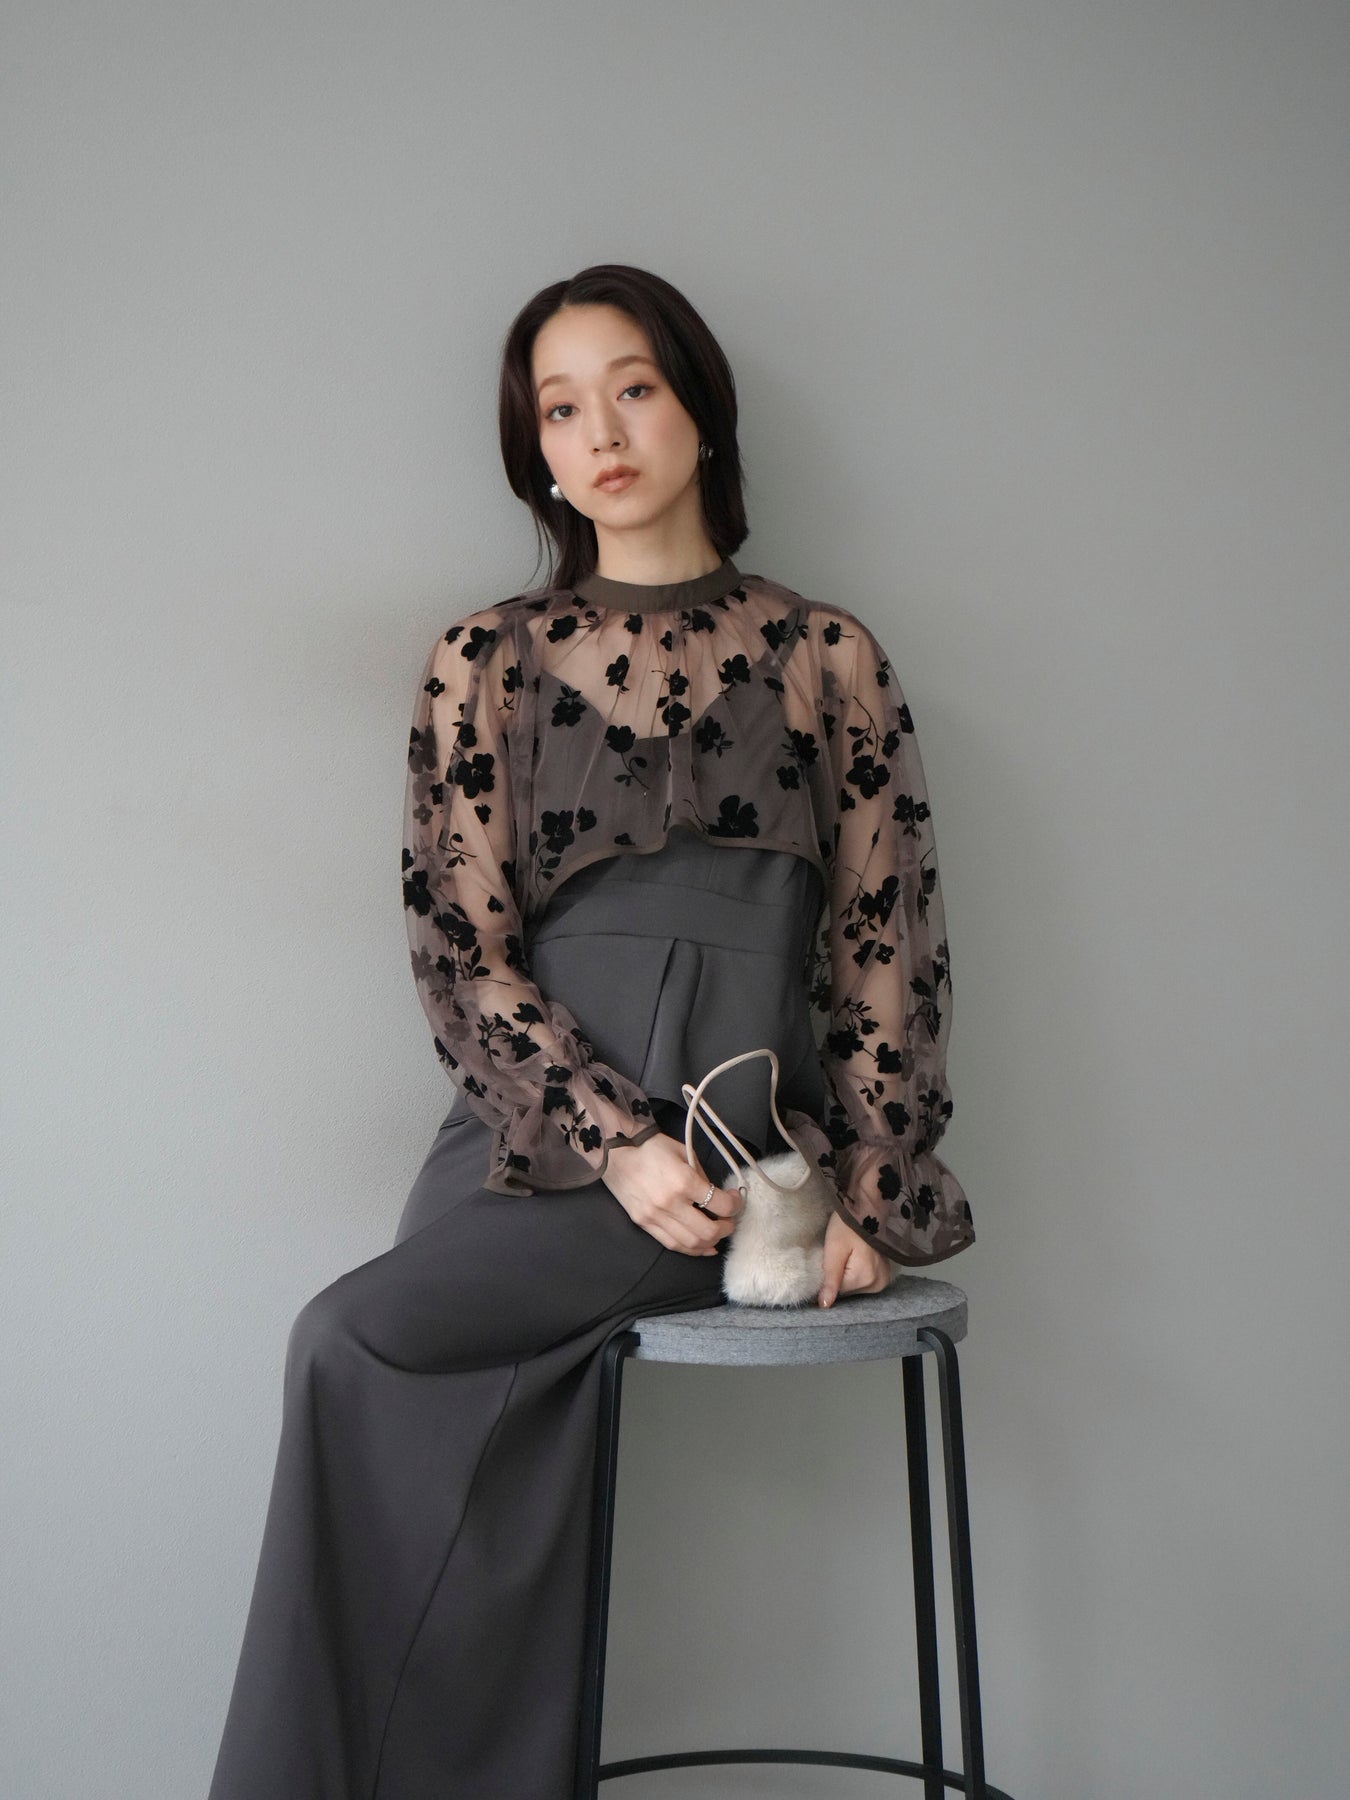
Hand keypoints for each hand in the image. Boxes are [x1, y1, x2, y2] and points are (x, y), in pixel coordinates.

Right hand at [602, 1132, 743, 1255]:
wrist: (616, 1152)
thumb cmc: (651, 1147)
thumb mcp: (684, 1152)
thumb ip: (701, 1175)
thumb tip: (715, 1194)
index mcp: (684, 1181)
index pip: (720, 1205)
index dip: (735, 1205)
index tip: (736, 1200)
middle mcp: (671, 1203)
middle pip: (709, 1231)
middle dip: (726, 1229)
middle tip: (729, 1222)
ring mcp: (656, 1217)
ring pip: (691, 1243)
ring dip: (711, 1243)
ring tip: (717, 1235)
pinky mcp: (644, 1224)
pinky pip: (672, 1244)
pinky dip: (691, 1249)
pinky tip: (701, 1246)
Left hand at [818, 1211, 893, 1306]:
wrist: (866, 1208)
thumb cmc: (847, 1225)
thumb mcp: (834, 1250)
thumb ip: (830, 1280)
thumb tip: (824, 1306)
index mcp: (865, 1279)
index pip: (838, 1292)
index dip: (829, 1277)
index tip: (828, 1260)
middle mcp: (878, 1284)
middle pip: (849, 1290)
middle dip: (840, 1276)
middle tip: (839, 1255)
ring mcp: (884, 1280)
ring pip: (856, 1286)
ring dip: (849, 1275)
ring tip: (848, 1255)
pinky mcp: (885, 1274)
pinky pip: (865, 1281)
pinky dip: (858, 1273)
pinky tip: (856, 1258)